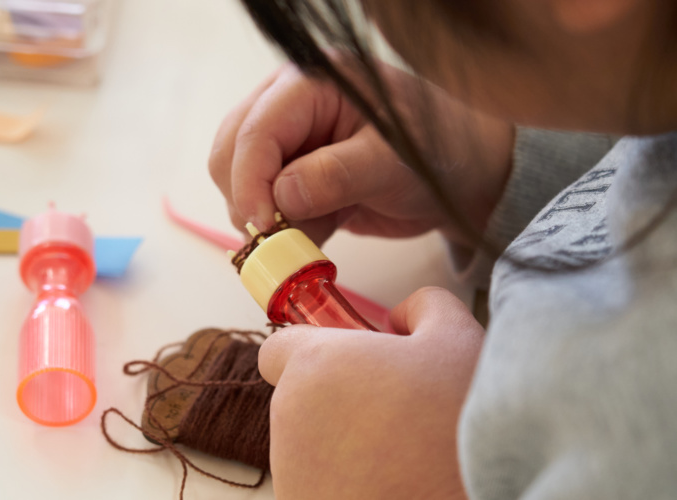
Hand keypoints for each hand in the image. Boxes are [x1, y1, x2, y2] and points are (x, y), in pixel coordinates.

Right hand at [209, 61, 513, 245]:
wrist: (461, 177)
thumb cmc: (438, 154)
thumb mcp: (392, 163)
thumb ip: (334, 176)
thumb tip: (278, 200)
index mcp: (313, 83)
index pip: (256, 129)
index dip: (250, 182)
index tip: (263, 229)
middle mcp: (291, 104)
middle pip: (233, 152)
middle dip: (249, 200)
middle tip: (281, 240)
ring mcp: (291, 139)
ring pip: (240, 181)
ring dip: (266, 219)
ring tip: (314, 233)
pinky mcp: (296, 173)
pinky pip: (267, 205)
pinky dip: (284, 229)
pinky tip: (321, 230)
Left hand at [258, 287, 483, 498]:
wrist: (482, 498)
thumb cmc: (461, 430)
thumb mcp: (459, 341)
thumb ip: (424, 306)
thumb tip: (402, 316)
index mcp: (315, 368)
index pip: (277, 350)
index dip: (310, 352)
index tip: (344, 365)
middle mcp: (289, 422)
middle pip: (298, 399)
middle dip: (335, 400)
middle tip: (390, 411)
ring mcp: (292, 474)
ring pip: (307, 444)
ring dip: (339, 443)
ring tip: (397, 452)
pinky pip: (316, 483)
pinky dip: (344, 482)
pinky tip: (390, 482)